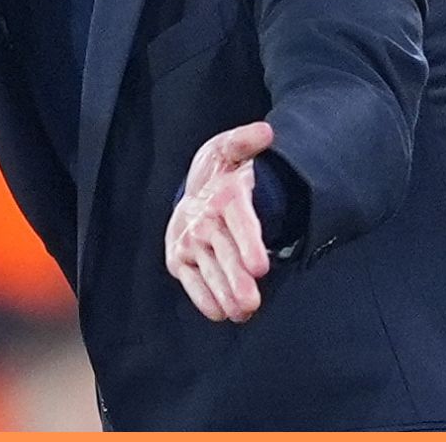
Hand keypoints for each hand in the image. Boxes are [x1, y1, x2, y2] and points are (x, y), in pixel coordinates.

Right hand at [165, 120, 273, 321]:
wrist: (192, 190)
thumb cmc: (222, 172)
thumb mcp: (232, 149)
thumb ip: (248, 141)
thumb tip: (267, 133)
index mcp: (223, 195)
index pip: (237, 221)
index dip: (248, 243)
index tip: (260, 266)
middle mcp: (201, 220)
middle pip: (223, 253)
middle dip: (236, 279)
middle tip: (252, 302)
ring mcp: (188, 241)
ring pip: (208, 271)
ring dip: (224, 294)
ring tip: (241, 312)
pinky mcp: (178, 258)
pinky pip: (191, 281)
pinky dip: (204, 298)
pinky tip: (220, 312)